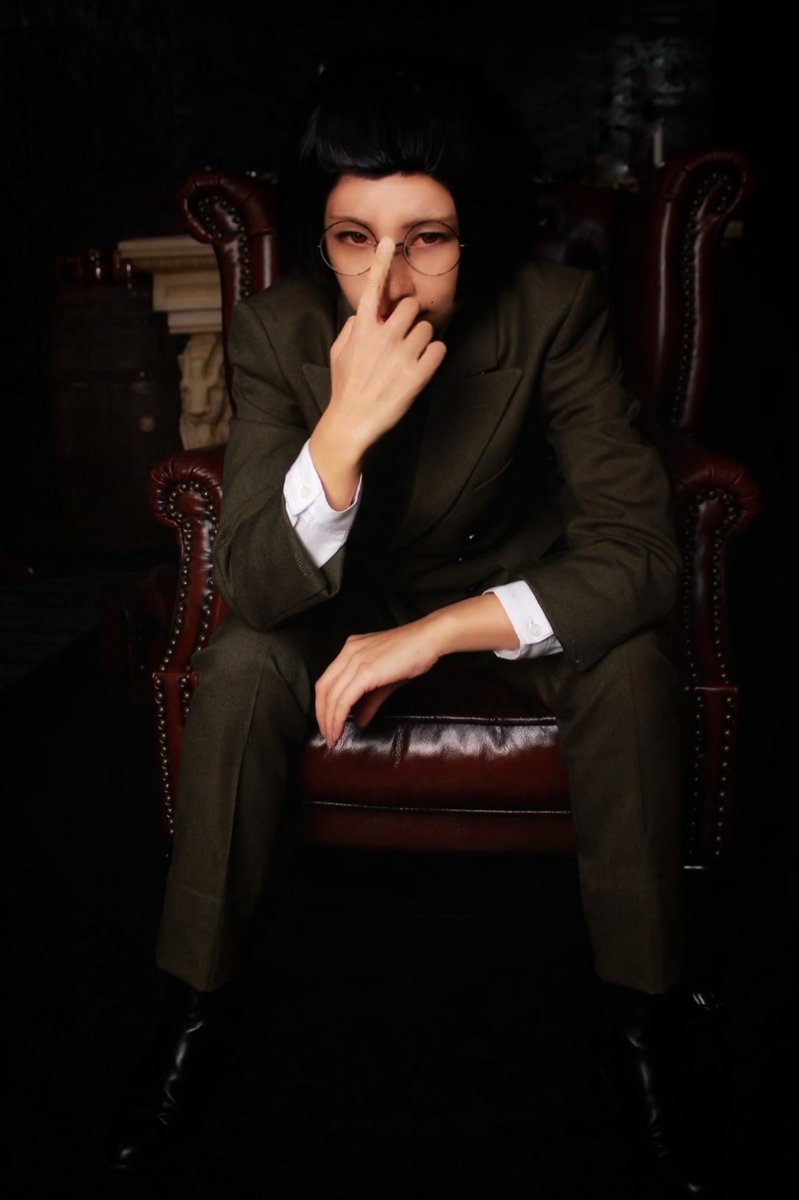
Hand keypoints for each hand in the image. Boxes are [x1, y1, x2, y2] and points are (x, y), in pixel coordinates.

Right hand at [311, 239, 446, 496]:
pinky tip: (420, 367)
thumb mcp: (338, 352)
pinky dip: (433, 355)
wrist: (351, 423)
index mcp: (361, 328)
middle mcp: (382, 336)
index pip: (373, 287)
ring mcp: (400, 355)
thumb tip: (364, 313)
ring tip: (408, 358)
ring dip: (422, 339)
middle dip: (410, 318)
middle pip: (411, 305)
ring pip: (427, 327)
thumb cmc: (345, 387)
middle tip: (403, 337)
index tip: (390, 241)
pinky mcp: (417, 375)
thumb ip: (353, 327)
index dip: (383, 262)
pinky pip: (438, 349)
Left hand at [315, 620, 441, 748]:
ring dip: (329, 721)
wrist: (430, 639)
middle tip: (327, 735)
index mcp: (350, 650)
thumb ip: (369, 700)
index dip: (323, 704)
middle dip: (322, 715)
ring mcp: (355, 660)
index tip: (327, 723)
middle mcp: (348, 652)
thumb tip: (359, 721)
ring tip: (333, 738)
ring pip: (331, 696)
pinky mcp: (365, 671)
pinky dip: (338, 717)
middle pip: (323, 689)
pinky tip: (340, 729)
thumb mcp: (386, 680)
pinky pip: (344, 699)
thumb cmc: (413, 655)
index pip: (326, 681)